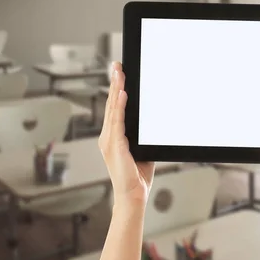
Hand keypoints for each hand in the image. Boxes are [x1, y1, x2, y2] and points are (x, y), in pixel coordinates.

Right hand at [98, 62, 154, 211]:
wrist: (133, 193)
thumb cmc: (137, 175)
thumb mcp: (141, 149)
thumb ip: (142, 135)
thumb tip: (151, 122)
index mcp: (113, 137)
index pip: (115, 108)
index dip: (115, 89)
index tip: (119, 73)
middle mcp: (108, 136)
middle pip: (111, 104)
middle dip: (114, 83)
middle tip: (117, 66)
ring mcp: (109, 140)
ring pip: (113, 108)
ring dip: (116, 89)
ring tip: (119, 73)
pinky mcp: (114, 145)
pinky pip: (117, 121)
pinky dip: (120, 105)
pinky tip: (122, 94)